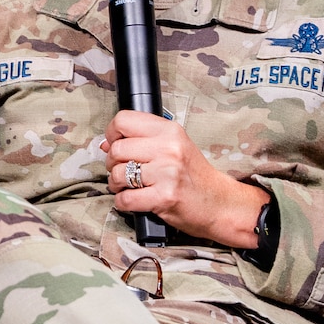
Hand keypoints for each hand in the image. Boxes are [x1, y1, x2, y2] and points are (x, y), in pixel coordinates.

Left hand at [104, 110, 267, 248]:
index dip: (112, 134)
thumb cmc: (194, 176)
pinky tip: (134, 200)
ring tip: (129, 187)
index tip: (116, 144)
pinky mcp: (164, 197)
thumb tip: (104, 144)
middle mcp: (168, 148)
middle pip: (116, 150)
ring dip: (116, 185)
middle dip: (112, 164)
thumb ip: (142, 141)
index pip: (123, 120)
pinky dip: (123, 203)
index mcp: (170, 131)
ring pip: (117, 175)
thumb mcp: (174, 147)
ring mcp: (167, 173)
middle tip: (123, 171)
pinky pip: (125, 199)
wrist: (219, 203)